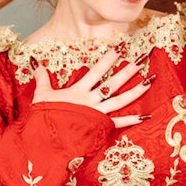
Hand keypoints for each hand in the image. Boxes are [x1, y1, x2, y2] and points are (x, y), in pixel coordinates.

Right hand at [30, 47, 152, 128]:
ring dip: (136, 90)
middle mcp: (91, 100)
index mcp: (79, 90)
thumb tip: (35, 61)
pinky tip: (145, 116)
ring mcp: (97, 113)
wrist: (46, 138)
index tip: (122, 47)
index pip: (98, 70)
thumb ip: (42, 78)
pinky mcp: (99, 127)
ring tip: (151, 81)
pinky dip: (131, 120)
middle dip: (130, 69)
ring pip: (121, 100)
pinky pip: (118, 123)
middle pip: (114, 81)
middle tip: (144, 58)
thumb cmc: (44, 117)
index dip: (110, 58)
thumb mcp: (41, 95)